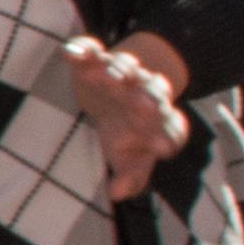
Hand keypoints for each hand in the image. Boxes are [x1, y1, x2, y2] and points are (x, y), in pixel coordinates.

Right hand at [63, 30, 194, 200]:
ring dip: (120, 72)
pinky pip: (91, 50)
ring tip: (109, 78)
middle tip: (144, 106)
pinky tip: (71, 54)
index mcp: (159, 120)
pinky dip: (83, 50)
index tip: (162, 149)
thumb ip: (131, 175)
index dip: (168, 136)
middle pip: (154, 92)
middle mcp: (145, 92)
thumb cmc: (127, 132)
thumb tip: (119, 195)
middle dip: (148, 98)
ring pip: (127, 68)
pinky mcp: (95, 58)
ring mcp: (121, 73)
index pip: (172, 127)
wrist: (121, 91)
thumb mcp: (131, 156)